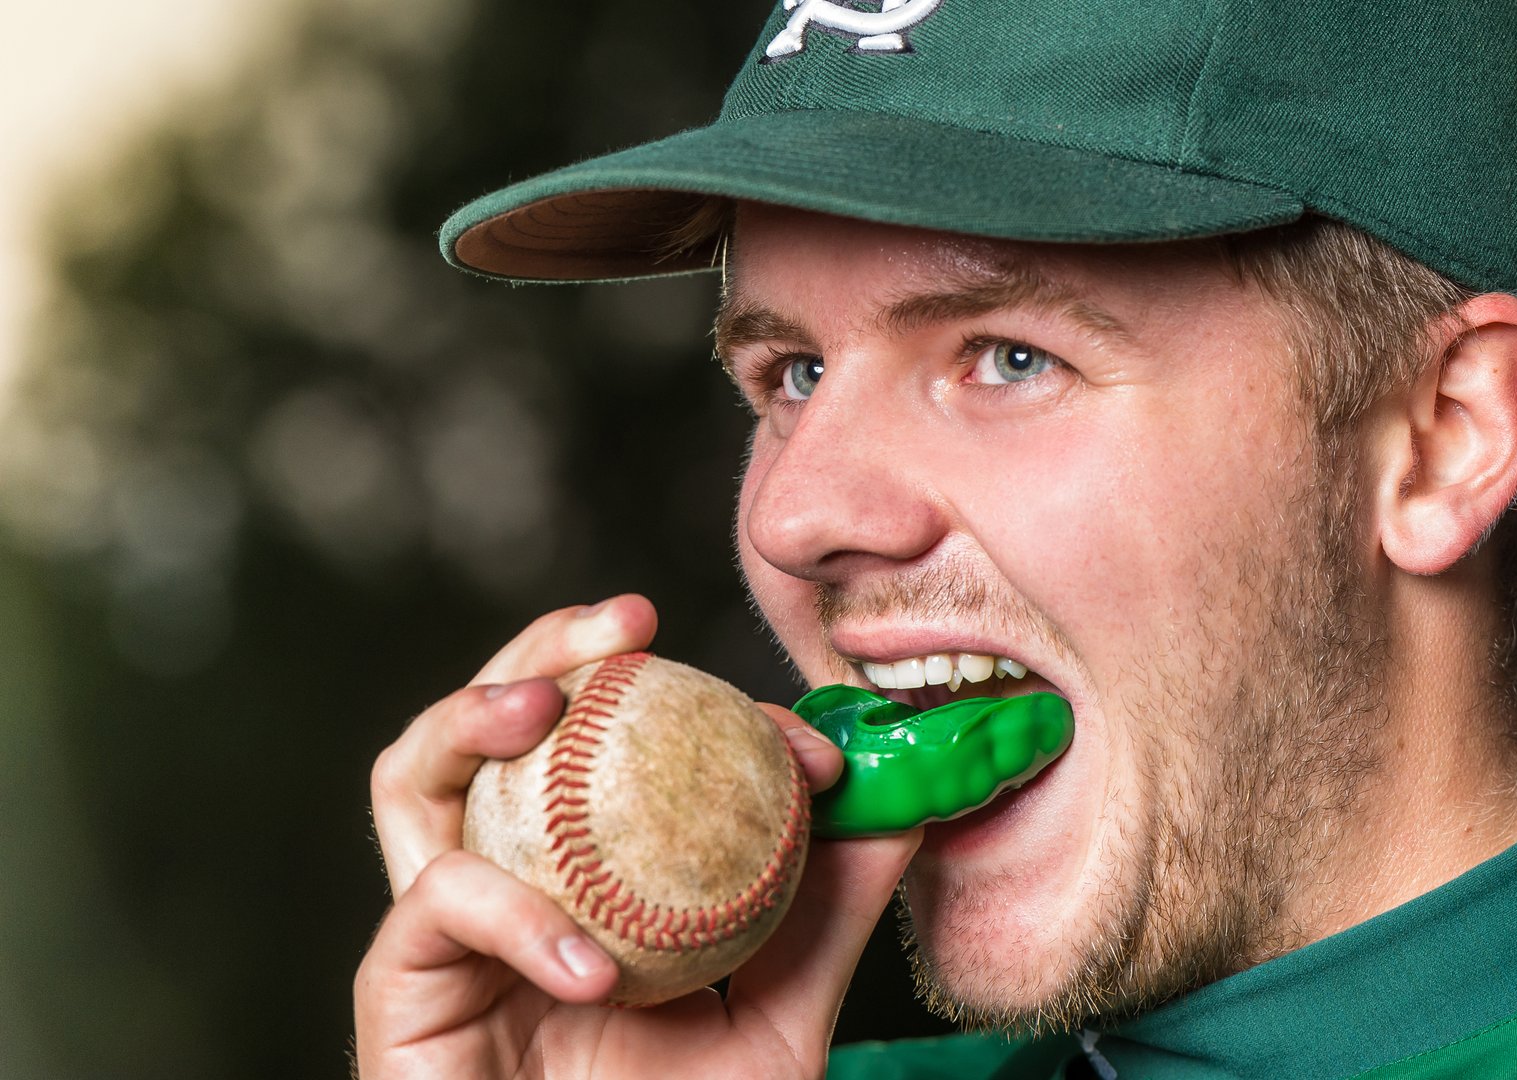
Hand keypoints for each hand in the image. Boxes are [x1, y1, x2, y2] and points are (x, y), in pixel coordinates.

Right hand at [354, 595, 920, 1078]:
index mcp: (588, 875)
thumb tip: (900, 804)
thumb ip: (822, 917)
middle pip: (496, 725)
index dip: (707, 711)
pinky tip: (593, 965)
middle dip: (548, 648)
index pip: (621, 749)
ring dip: (470, 714)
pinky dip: (516, 915)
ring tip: (543, 706)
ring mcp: (444, 934)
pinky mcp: (396, 989)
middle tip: (626, 620)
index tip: (808, 734)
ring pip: (416, 779)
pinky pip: (440, 907)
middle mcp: (508, 884)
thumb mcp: (778, 1022)